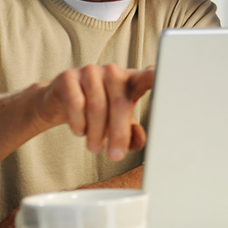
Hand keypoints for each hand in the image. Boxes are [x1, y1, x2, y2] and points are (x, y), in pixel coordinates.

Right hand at [34, 65, 153, 161]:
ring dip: (96, 132)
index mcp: (131, 80)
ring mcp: (91, 71)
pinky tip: (79, 131)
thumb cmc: (98, 112)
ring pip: (98, 106)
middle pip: (121, 103)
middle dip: (119, 133)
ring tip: (95, 147)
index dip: (159, 77)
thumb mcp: (118, 124)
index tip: (169, 79)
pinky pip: (76, 103)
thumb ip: (132, 134)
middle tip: (115, 156)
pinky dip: (79, 122)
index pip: (149, 76)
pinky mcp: (68, 77)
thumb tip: (139, 141)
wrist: (58, 102)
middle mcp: (113, 72)